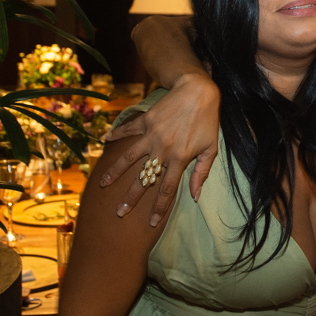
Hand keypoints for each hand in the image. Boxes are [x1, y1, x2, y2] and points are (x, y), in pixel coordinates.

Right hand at [99, 72, 220, 225]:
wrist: (198, 92)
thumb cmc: (208, 122)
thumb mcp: (211, 148)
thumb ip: (202, 173)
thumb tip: (194, 196)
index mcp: (180, 159)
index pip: (167, 189)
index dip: (159, 208)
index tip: (151, 223)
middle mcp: (163, 149)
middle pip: (144, 179)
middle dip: (132, 198)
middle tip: (119, 213)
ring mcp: (151, 135)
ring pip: (129, 158)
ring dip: (115, 172)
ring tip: (104, 185)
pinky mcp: (145, 121)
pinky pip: (128, 130)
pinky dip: (116, 135)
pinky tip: (105, 141)